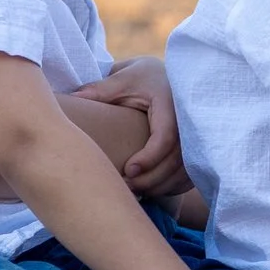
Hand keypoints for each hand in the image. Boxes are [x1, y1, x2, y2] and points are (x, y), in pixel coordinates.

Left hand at [72, 56, 188, 196]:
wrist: (163, 78)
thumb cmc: (139, 78)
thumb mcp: (121, 79)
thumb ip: (99, 90)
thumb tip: (72, 100)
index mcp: (170, 101)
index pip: (168, 134)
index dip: (151, 156)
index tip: (129, 170)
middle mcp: (188, 120)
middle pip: (177, 159)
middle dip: (152, 178)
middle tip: (126, 187)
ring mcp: (196, 136)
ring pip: (185, 171)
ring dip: (161, 186)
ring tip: (134, 191)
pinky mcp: (196, 149)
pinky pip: (188, 175)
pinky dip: (171, 187)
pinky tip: (150, 190)